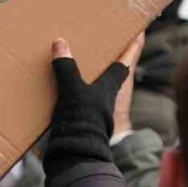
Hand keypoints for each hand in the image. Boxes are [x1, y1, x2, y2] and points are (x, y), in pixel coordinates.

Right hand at [43, 34, 142, 178]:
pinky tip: (48, 82)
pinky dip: (62, 87)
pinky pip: (70, 97)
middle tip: (95, 39)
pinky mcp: (76, 119)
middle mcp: (104, 96)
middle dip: (102, 57)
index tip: (139, 31)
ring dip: (79, 72)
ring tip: (66, 56)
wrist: (75, 155)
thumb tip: (60, 43)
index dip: (133, 46)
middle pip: (107, 72)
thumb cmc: (83, 121)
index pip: (126, 61)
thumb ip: (67, 67)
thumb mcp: (73, 90)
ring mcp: (91, 109)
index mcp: (110, 86)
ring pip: (88, 84)